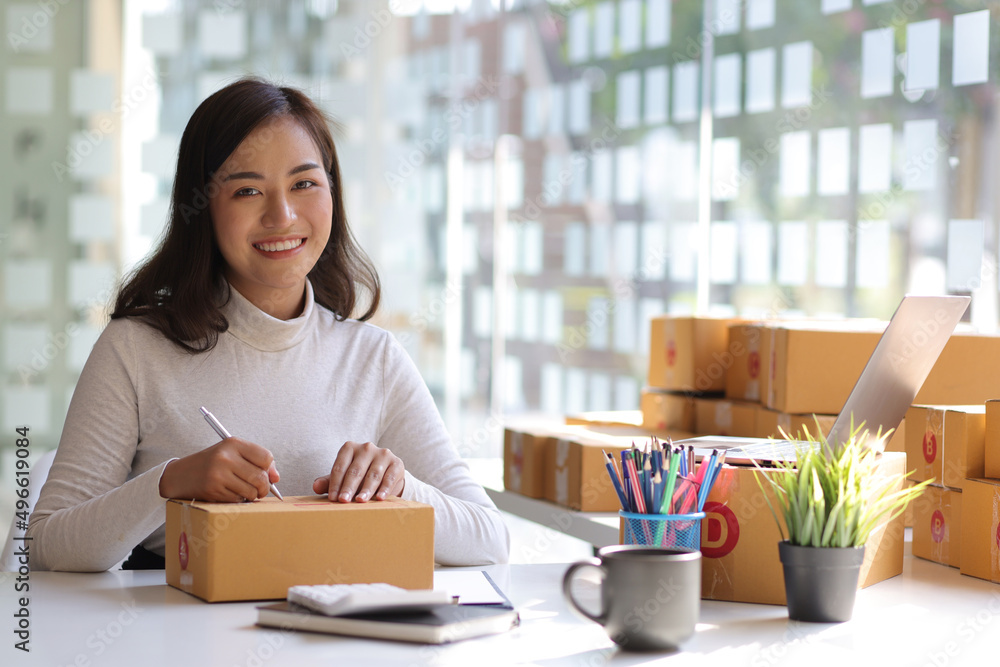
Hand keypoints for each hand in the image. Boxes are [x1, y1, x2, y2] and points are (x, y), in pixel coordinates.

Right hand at [159, 437, 279, 502]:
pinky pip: (238, 500)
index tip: (266, 474)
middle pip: (261, 477)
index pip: (266, 457)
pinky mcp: (213, 489)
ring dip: (251, 496)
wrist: (180, 475)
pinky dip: (238, 500)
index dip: (269, 469)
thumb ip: (256, 462)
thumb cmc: (212, 464)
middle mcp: (226, 457)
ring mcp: (219, 474)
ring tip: (243, 491)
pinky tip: (229, 493)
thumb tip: (276, 478)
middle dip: (264, 488)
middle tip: (260, 490)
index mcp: (233, 443)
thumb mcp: (232, 454)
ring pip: (251, 491)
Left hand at [313, 441, 404, 502]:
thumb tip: (315, 487)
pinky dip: (385, 488)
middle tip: (343, 501)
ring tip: (360, 501)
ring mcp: (383, 454)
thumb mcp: (343, 478)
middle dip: (349, 487)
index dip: (335, 483)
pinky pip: (389, 477)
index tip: (333, 498)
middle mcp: (366, 447)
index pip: (340, 466)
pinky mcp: (396, 463)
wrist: (385, 474)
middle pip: (355, 470)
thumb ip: (329, 482)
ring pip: (373, 474)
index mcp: (350, 448)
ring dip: (366, 489)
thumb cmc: (359, 476)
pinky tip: (380, 498)